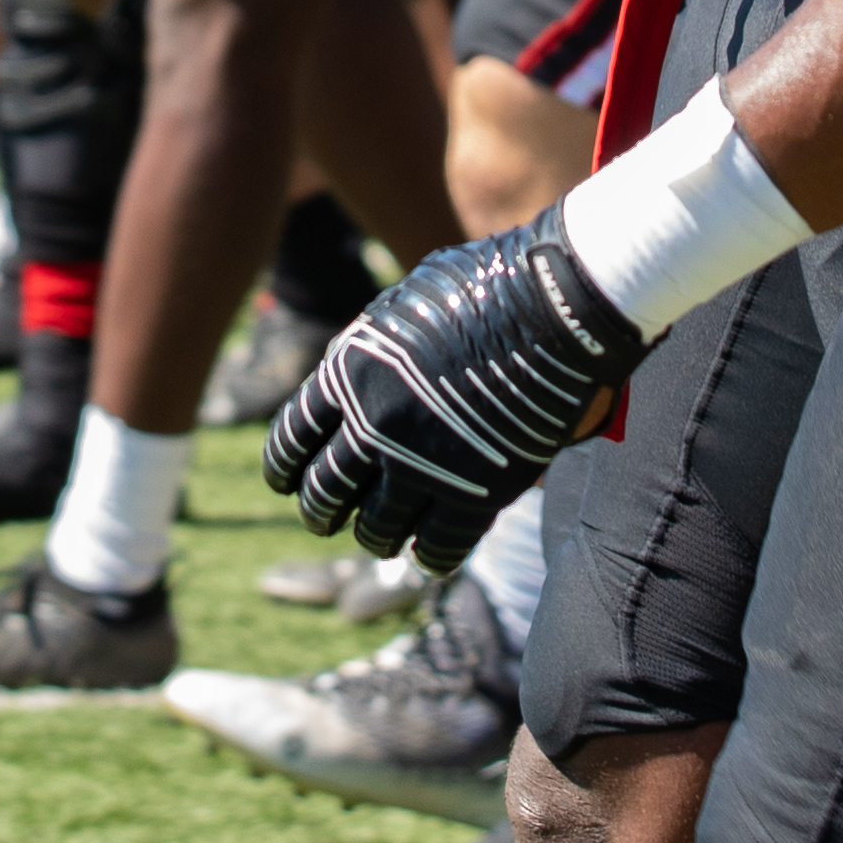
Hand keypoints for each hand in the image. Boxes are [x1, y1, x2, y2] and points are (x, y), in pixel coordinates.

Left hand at [259, 218, 646, 571]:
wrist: (558, 305)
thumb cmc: (486, 286)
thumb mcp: (402, 305)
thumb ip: (368, 350)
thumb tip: (346, 375)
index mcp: (348, 373)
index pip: (291, 440)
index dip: (285, 468)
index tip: (287, 482)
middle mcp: (372, 425)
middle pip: (325, 494)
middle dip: (320, 513)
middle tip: (326, 521)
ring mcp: (423, 464)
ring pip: (374, 531)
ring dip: (374, 537)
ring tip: (381, 537)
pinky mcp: (475, 494)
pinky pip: (436, 548)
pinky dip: (428, 556)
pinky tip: (429, 554)